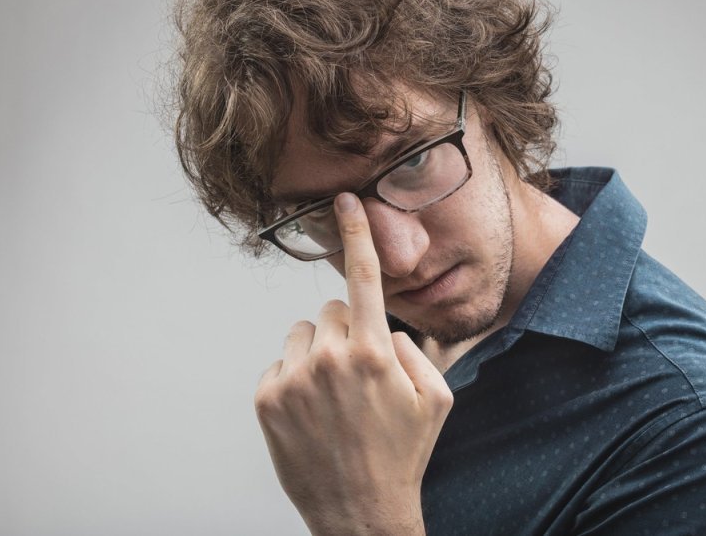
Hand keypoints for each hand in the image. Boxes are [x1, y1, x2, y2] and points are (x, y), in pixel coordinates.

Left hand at [255, 193, 453, 535]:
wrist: (359, 510)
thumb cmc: (401, 456)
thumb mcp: (438, 401)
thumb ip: (416, 350)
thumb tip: (384, 329)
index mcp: (373, 352)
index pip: (363, 277)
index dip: (356, 233)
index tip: (343, 201)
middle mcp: (329, 359)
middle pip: (331, 310)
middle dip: (345, 332)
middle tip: (357, 375)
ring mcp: (293, 379)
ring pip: (301, 334)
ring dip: (316, 353)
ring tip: (333, 397)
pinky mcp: (267, 399)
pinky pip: (280, 364)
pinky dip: (294, 380)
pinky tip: (312, 413)